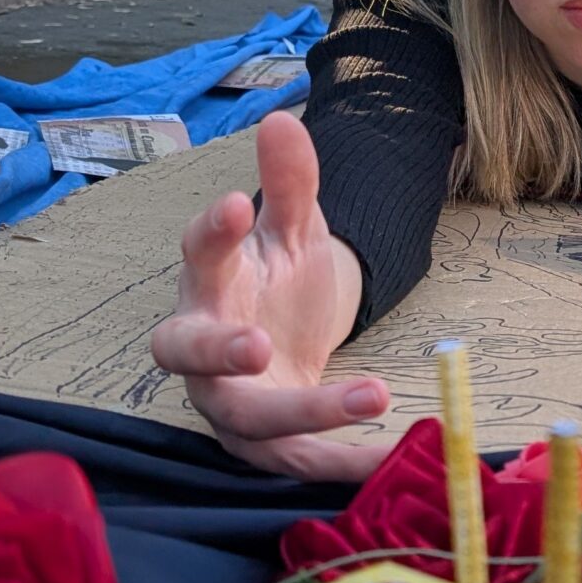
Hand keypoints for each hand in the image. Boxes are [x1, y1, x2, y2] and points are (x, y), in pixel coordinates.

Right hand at [148, 112, 390, 479]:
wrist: (284, 345)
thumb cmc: (275, 283)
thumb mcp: (294, 231)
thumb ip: (291, 183)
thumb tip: (284, 120)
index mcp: (207, 285)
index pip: (197, 254)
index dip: (212, 232)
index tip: (238, 204)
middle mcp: (202, 349)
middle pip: (189, 354)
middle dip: (219, 350)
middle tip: (256, 344)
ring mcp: (229, 405)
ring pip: (251, 420)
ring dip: (307, 413)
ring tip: (372, 394)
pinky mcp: (266, 447)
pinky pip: (300, 461)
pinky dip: (344, 462)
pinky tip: (392, 456)